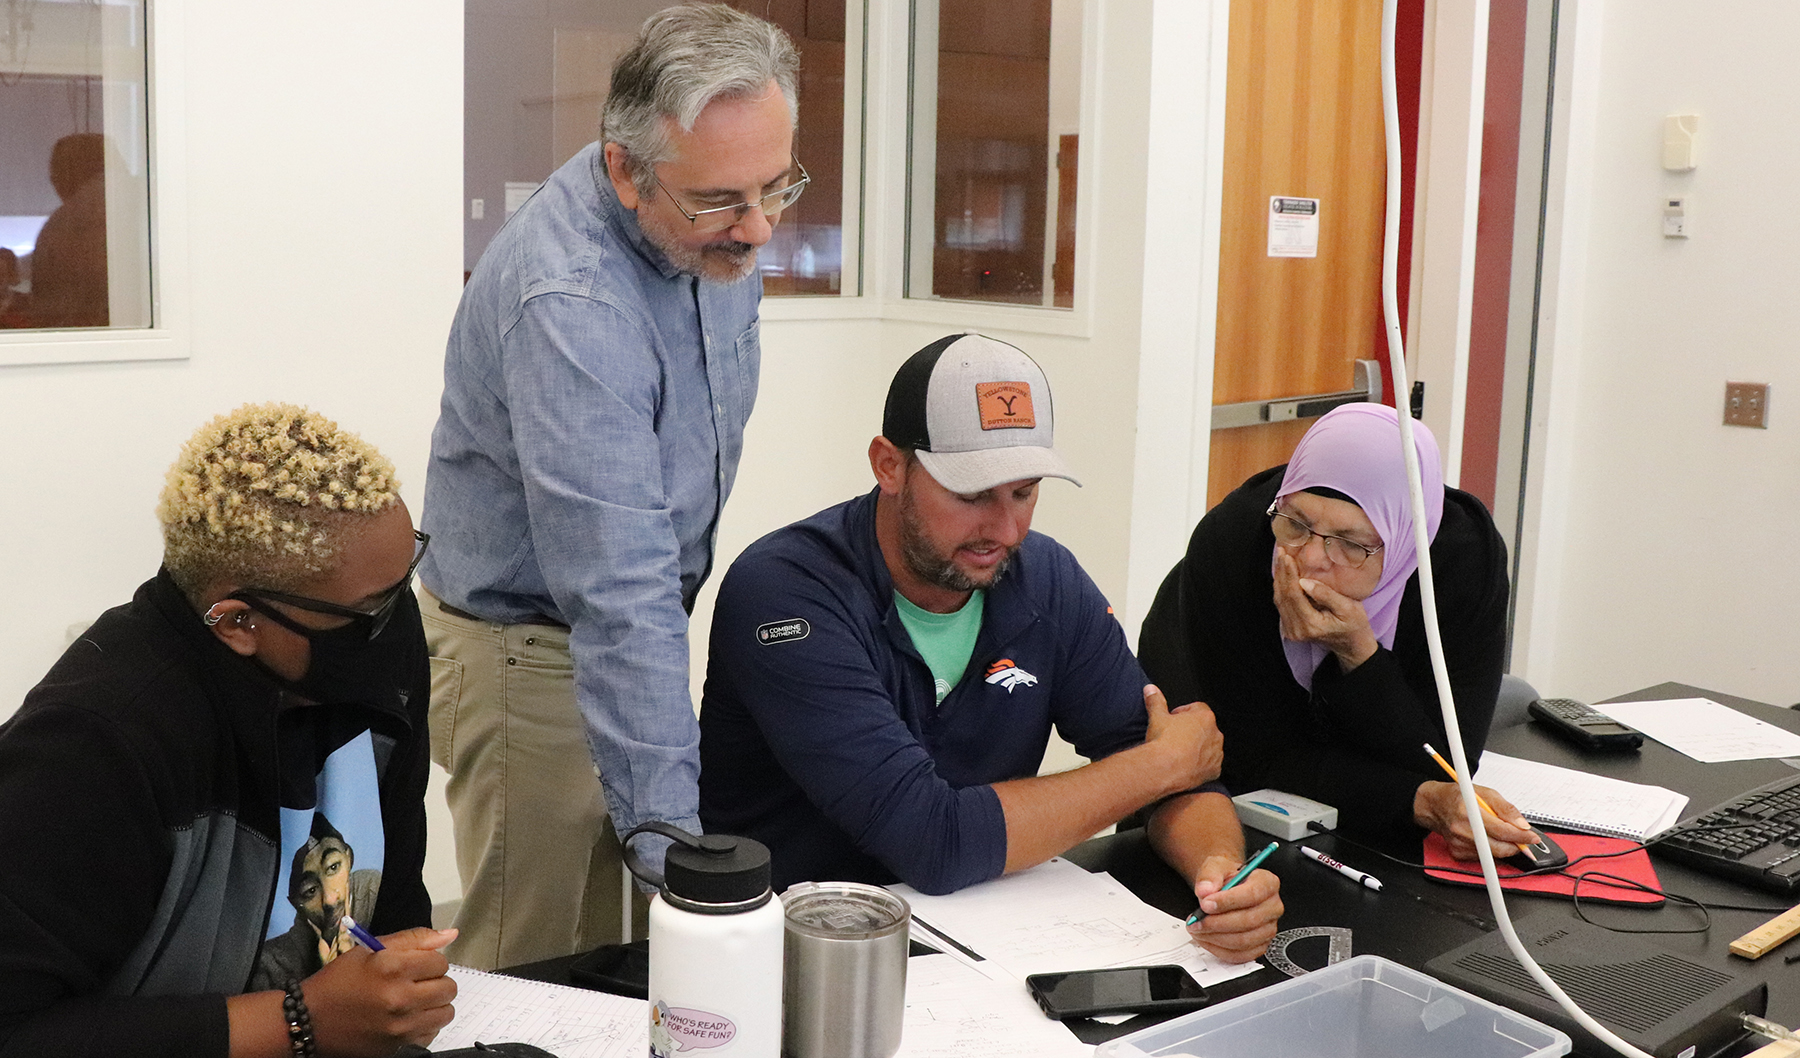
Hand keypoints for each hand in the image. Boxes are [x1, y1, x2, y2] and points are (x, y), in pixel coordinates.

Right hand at [305, 927, 458, 1056]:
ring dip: (435, 1004)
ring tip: (415, 1000)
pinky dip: (425, 1025)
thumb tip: (451, 934)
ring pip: (446, 1011)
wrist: (311, 1020)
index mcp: (393, 967)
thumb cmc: (340, 981)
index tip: (416, 966)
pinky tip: (407, 1018)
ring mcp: (401, 1025)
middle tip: (416, 983)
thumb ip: (414, 939)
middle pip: (448, 987)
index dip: (429, 961)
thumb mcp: (371, 949)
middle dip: (436, 982)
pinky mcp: (399, 1046)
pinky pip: (433, 1033)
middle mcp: (400, 997)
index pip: (440, 961)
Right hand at [1143, 684, 1222, 792]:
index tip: (1172, 720)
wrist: (1165, 769)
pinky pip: (1209, 765)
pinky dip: (1200, 765)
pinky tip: (1185, 766)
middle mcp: (1215, 734)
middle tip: (1174, 737)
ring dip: (1197, 748)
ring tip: (1179, 753)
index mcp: (1204, 717)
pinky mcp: (1214, 770)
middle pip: (1204, 728)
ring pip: (1208, 747)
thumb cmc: (1163, 743)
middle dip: (1191, 731)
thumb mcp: (1157, 717)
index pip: (1197, 708)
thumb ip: (1156, 701)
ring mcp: (1216, 753)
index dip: (1183, 713)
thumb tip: (1151, 689)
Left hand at [1186, 855, 1282, 962]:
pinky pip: (1240, 955)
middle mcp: (1272, 906)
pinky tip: (1206, 938)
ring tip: (1198, 928)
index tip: (1206, 904)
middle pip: (1248, 921)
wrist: (1225, 889)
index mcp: (1267, 883)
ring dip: (1215, 937)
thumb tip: (1205, 890)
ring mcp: (1268, 928)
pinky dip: (1219, 950)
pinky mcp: (1259, 946)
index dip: (1228, 902)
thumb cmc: (1226, 878)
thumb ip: (1209, 876)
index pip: (1252, 894)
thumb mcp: (1215, 867)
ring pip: (1243, 941)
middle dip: (1217, 923)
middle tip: (1197, 920)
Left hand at [1272, 551, 1376, 668]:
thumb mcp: (1348, 608)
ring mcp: (1292, 631)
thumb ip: (1326, 595)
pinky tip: (1283, 574)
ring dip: (1279, 578)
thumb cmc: (1355, 626)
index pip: (1294, 595)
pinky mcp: (1291, 628)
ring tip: (1280, 558)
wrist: (1353, 646)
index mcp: (1310, 624)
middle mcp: (1297, 629)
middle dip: (1281, 572)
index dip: (1289, 573)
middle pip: (1283, 596)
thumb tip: (1304, 581)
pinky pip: (1282, 605)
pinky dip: (1281, 588)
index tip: (1287, 556)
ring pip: (1279, 600)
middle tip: (1281, 551)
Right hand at [1414, 781, 1538, 860]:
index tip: (1533, 838)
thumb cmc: (1457, 796)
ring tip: (1499, 832)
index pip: (1502, 830)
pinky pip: (1483, 857)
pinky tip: (1483, 836)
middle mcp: (1461, 830)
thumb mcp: (1485, 792)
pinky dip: (1490, 849)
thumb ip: (1506, 808)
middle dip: (1516, 845)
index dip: (1521, 836)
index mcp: (1468, 811)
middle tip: (1523, 839)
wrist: (1434, 805)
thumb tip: (1522, 825)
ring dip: (1503, 846)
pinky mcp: (1457, 853)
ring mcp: (1458, 844)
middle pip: (1499, 848)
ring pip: (1493, 855)